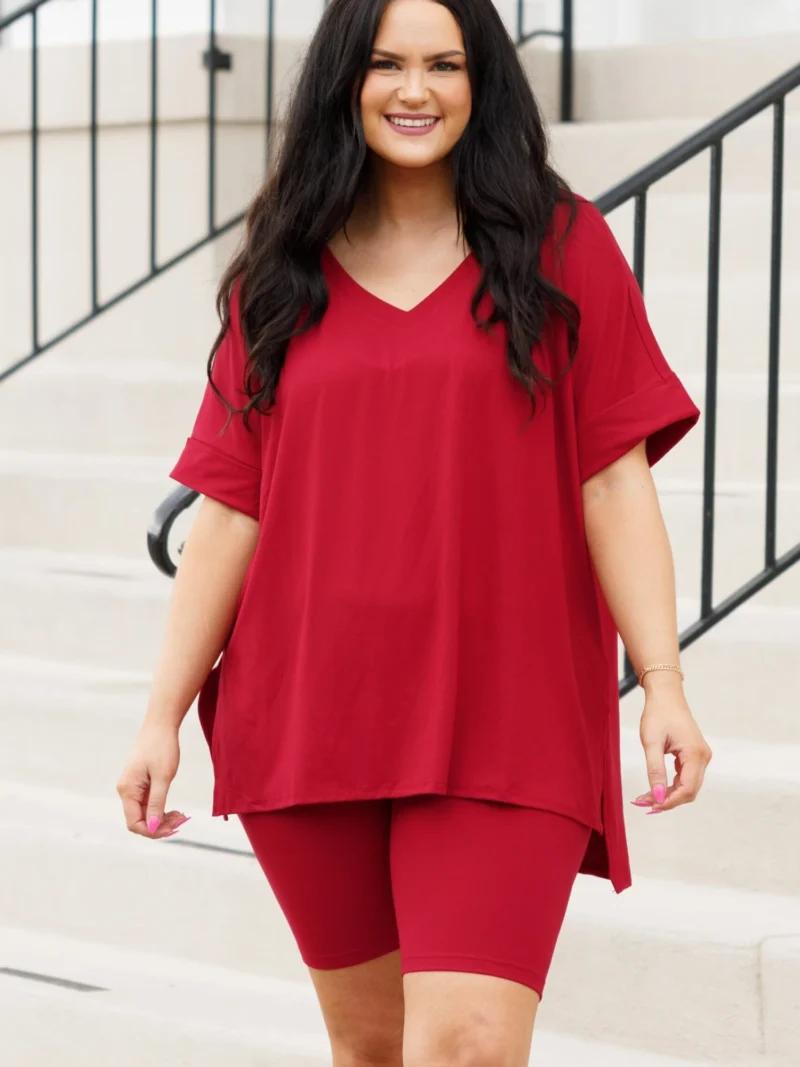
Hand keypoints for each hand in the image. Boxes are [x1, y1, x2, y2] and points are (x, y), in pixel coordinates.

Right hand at [116, 722, 188, 837]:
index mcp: (127, 790)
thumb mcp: (163, 777)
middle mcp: (125, 790)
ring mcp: (132, 787)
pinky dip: (161, 809)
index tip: (174, 828)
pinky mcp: (139, 783)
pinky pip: (147, 803)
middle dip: (160, 825)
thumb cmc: (162, 747)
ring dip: (162, 818)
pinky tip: (175, 809)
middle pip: (139, 820)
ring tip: (182, 816)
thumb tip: (153, 828)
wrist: (161, 724)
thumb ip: (157, 803)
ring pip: (144, 813)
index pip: (134, 823)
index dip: (153, 831)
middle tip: (182, 821)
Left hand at [631, 678, 712, 813]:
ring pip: (688, 786)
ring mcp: (700, 757)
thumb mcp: (651, 742)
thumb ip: (655, 770)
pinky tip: (656, 787)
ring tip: (646, 797)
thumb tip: (657, 796)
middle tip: (643, 803)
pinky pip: (686, 777)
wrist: (666, 695)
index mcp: (695, 754)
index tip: (649, 805)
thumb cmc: (658, 713)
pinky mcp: (694, 755)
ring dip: (669, 794)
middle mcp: (703, 757)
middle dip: (667, 800)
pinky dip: (672, 786)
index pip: (687, 789)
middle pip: (689, 791)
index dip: (669, 801)